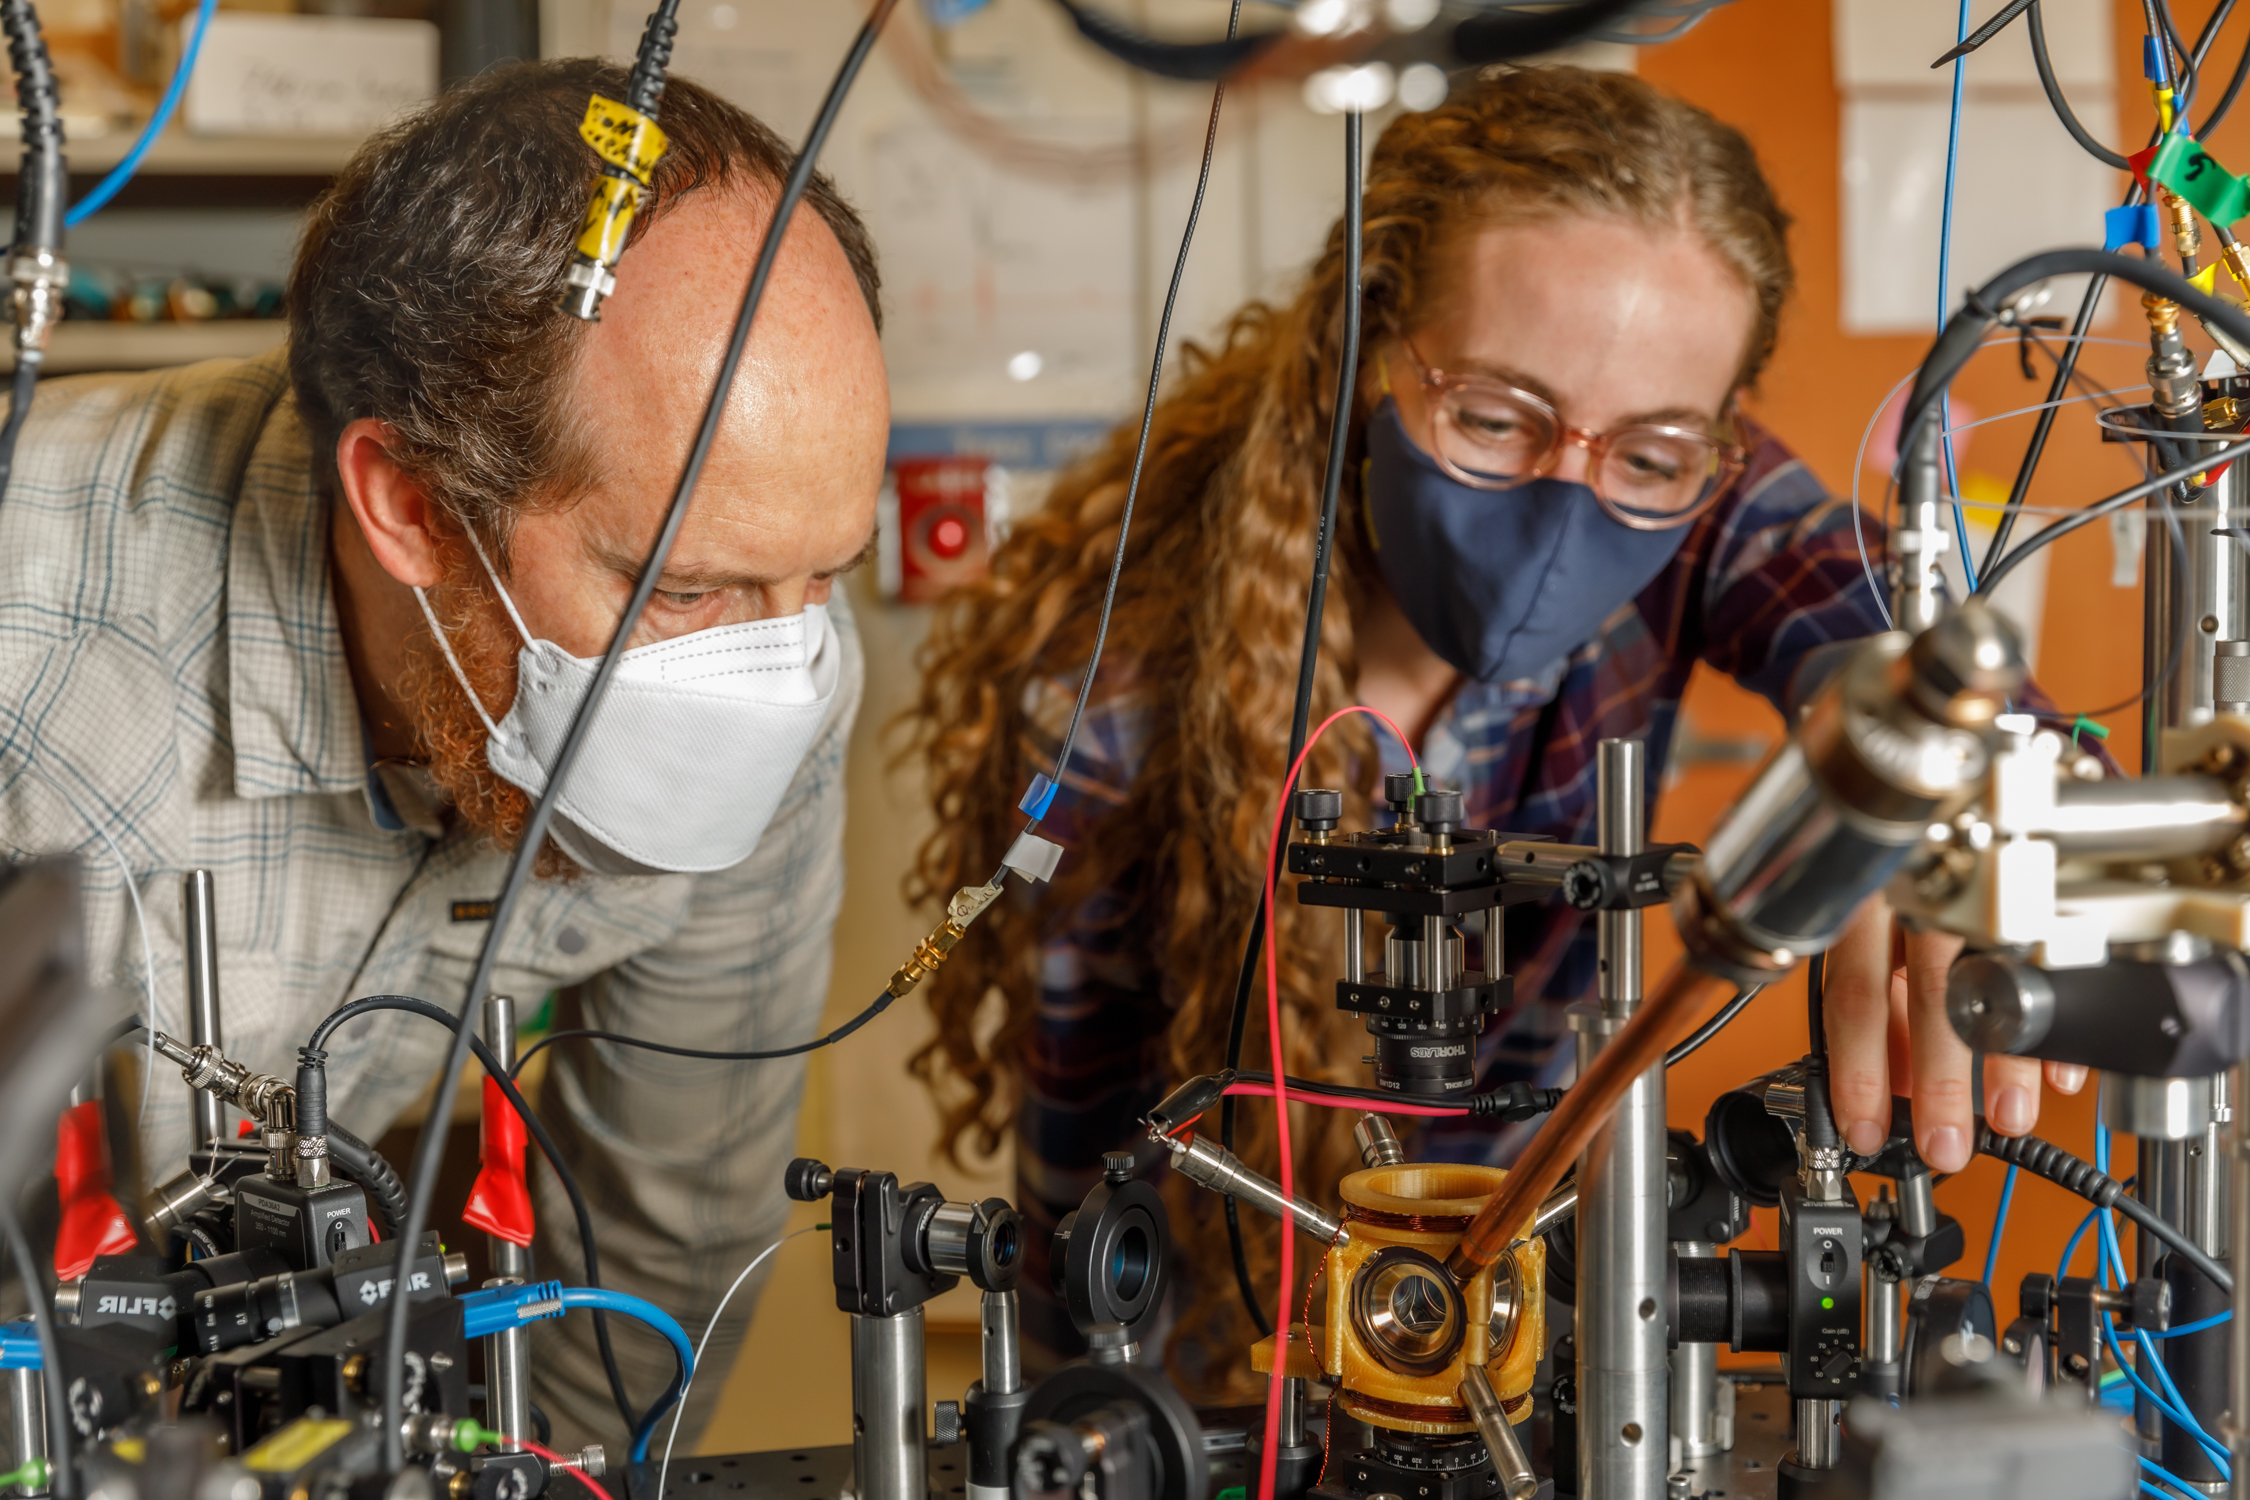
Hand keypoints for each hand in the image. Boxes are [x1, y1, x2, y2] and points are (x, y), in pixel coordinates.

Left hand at [1820, 895, 2087, 1172]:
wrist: (1951, 796)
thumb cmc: (1904, 872)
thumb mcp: (1874, 933)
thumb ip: (1883, 1004)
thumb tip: (1892, 1086)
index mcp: (1867, 905)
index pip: (1854, 997)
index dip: (1858, 1071)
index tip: (1864, 1129)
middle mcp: (1923, 893)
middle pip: (1931, 993)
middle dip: (1939, 1083)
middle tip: (1945, 1146)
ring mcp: (1985, 888)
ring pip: (2000, 978)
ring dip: (2006, 1062)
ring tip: (2009, 1116)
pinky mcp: (2039, 888)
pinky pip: (2058, 961)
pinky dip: (2061, 1023)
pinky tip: (2060, 1071)